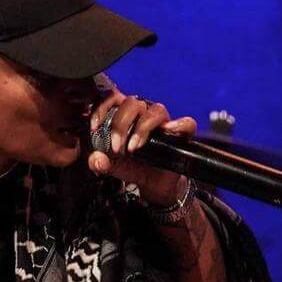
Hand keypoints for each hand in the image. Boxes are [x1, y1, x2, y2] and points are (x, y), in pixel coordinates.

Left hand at [87, 85, 198, 206]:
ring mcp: (163, 122)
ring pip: (156, 110)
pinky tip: (168, 131)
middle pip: (132, 103)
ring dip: (143, 127)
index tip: (95, 127)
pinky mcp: (181, 134)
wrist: (153, 184)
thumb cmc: (132, 167)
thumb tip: (96, 159)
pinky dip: (179, 125)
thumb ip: (99, 162)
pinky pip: (186, 123)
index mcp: (124, 115)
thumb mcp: (111, 166)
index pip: (113, 97)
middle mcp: (143, 114)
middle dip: (120, 124)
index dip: (102, 107)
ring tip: (134, 148)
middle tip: (117, 148)